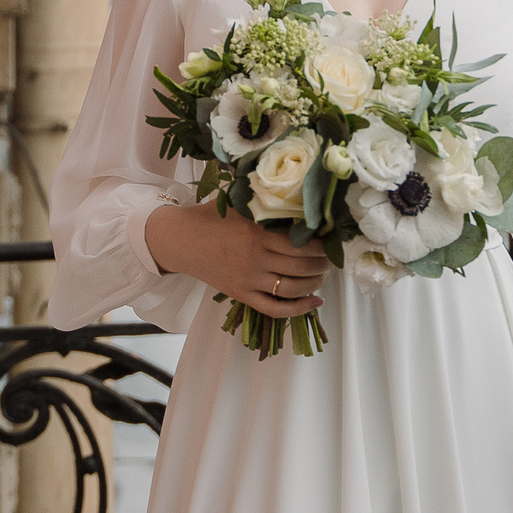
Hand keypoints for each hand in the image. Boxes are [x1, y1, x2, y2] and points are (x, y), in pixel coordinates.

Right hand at [144, 204, 329, 316]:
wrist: (179, 240)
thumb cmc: (211, 217)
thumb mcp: (240, 205)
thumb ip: (268, 206)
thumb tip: (304, 203)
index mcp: (257, 233)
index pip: (303, 244)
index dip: (324, 246)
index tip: (333, 242)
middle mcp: (255, 259)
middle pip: (303, 267)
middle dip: (324, 264)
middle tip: (331, 258)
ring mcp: (248, 280)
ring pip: (293, 288)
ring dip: (315, 283)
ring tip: (322, 275)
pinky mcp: (241, 295)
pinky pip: (275, 309)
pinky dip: (299, 309)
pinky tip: (315, 302)